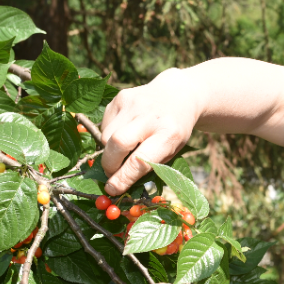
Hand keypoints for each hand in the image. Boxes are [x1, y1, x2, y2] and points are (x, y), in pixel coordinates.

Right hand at [101, 70, 200, 194]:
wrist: (178, 95)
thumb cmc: (174, 131)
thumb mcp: (172, 151)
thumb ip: (148, 166)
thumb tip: (118, 185)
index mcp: (169, 134)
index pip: (140, 160)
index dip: (123, 178)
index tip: (112, 189)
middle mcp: (150, 116)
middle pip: (117, 143)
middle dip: (109, 164)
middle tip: (111, 174)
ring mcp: (133, 104)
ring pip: (106, 136)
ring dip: (109, 151)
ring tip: (122, 151)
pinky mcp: (120, 97)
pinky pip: (105, 124)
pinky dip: (109, 135)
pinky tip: (124, 132)